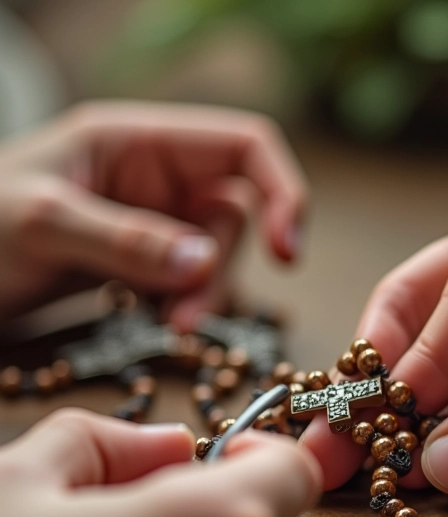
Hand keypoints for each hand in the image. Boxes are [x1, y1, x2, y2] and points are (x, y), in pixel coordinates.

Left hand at [0, 100, 307, 328]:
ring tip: (169, 327)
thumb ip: (126, 239)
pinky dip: (184, 303)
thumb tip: (203, 264)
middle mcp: (156, 175)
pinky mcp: (144, 257)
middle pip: (234, 213)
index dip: (282, 191)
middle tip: (189, 318)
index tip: (286, 251)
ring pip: (215, 254)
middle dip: (223, 268)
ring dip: (204, 295)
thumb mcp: (44, 225)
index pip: (245, 146)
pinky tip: (154, 319)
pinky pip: (189, 279)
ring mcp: (153, 218)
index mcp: (140, 141)